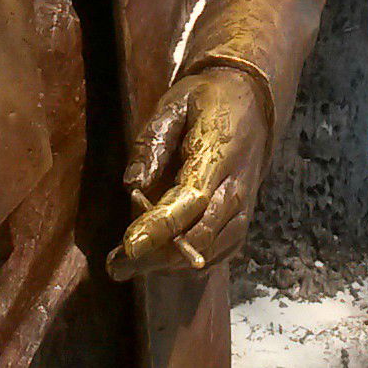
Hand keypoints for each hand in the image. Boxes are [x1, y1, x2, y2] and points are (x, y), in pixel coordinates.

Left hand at [108, 65, 269, 278]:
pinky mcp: (244, 219)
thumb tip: (133, 185)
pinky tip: (160, 262)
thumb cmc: (205, 100)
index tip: (129, 246)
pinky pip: (220, 252)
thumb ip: (152, 143)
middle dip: (157, 256)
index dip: (160, 226)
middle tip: (116, 267)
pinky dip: (189, 263)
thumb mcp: (173, 105)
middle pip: (199, 236)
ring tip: (128, 266)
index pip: (190, 200)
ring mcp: (244, 208)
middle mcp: (236, 188)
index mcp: (218, 156)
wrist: (251, 100)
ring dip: (169, 264)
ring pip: (209, 251)